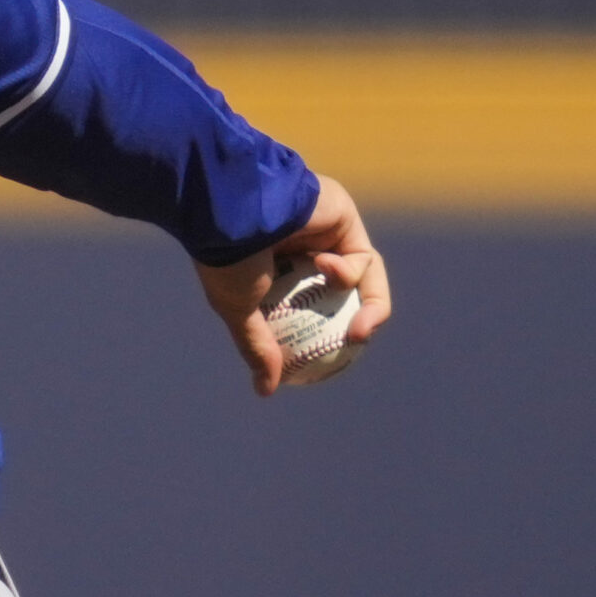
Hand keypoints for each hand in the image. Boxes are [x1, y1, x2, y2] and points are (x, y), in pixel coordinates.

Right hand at [193, 173, 392, 396]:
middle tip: (353, 345)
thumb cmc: (229, 258)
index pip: (309, 305)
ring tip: (360, 331)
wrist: (232, 205)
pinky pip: (360, 255)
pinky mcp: (343, 215)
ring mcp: (325, 229)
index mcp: (275, 266)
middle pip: (342, 293)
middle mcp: (302, 247)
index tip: (325, 360)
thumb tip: (265, 390)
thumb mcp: (239, 311)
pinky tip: (325, 266)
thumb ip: (258, 346)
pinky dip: (349, 271)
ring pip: (361, 277)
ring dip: (366, 306)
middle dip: (355, 324)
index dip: (325, 334)